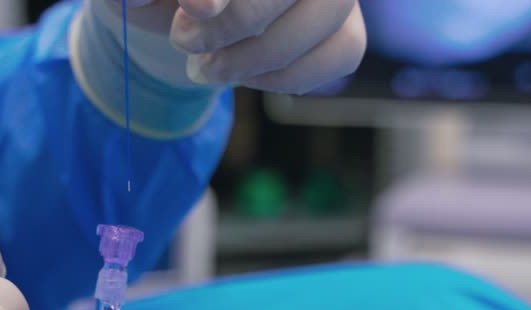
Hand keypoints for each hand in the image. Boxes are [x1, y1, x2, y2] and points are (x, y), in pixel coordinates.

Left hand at [129, 0, 367, 93]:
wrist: (184, 11)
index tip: (195, 12)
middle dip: (236, 22)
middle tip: (184, 42)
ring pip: (327, 16)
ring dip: (256, 57)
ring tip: (205, 68)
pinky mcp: (346, 20)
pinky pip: (342, 52)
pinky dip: (289, 76)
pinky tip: (247, 76)